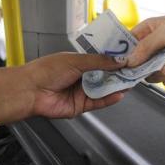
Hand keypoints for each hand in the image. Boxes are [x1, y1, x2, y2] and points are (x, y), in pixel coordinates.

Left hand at [0, 53, 126, 125]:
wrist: (30, 90)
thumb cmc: (46, 71)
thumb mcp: (76, 61)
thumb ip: (99, 61)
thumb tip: (118, 60)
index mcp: (79, 62)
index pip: (102, 61)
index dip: (115, 60)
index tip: (129, 58)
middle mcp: (82, 77)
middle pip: (105, 76)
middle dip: (119, 74)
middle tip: (134, 70)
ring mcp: (82, 92)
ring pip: (104, 90)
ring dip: (117, 86)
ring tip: (131, 81)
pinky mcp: (81, 106)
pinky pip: (98, 102)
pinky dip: (109, 99)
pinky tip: (119, 94)